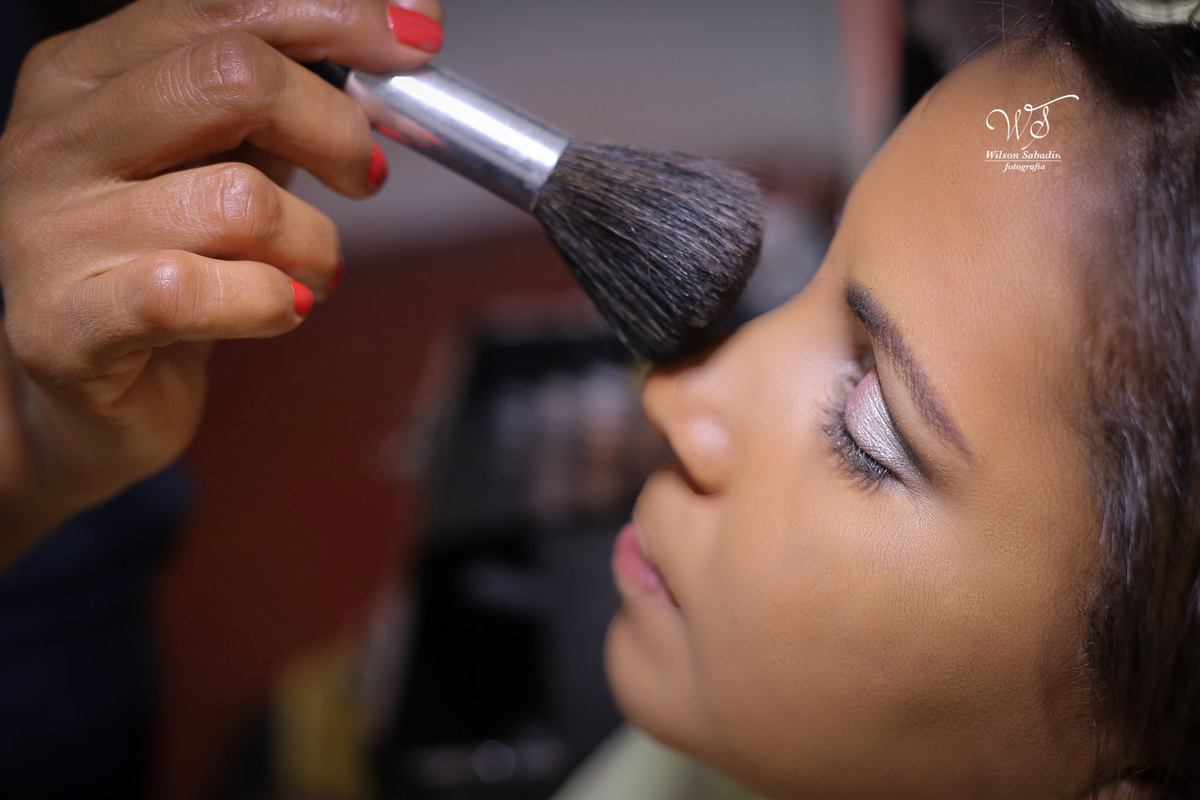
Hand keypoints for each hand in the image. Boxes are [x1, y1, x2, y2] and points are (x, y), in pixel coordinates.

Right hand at [0, 0, 443, 561]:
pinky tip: (279, 308)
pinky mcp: (63, 327)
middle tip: (364, 174)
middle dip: (335, 127)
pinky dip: (272, 304)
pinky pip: (200, 294)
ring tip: (311, 268)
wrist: (80, 389)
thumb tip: (409, 23)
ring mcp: (46, 232)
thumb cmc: (161, 261)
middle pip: (234, 79)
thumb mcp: (222, 156)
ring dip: (314, 243)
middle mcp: (54, 139)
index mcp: (85, 74)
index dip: (335, 17)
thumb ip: (288, 93)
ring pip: (241, 201)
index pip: (221, 6)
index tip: (414, 45)